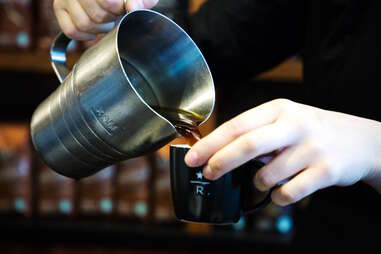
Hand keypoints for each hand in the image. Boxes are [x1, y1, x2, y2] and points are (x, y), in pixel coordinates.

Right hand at [53, 0, 158, 39]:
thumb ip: (140, 0)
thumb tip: (133, 8)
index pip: (107, 2)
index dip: (117, 9)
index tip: (122, 8)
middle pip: (96, 15)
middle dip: (109, 19)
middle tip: (113, 15)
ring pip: (83, 24)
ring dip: (98, 28)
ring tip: (105, 21)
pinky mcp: (59, 8)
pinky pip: (70, 30)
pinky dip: (84, 35)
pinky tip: (93, 30)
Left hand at [185, 99, 380, 205]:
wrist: (359, 140)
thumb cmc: (310, 131)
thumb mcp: (284, 120)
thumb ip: (255, 133)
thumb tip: (217, 153)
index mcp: (279, 110)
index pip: (237, 125)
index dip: (211, 143)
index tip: (193, 157)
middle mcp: (295, 125)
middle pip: (248, 145)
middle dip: (222, 162)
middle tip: (208, 173)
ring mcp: (312, 148)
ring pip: (268, 174)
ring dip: (258, 182)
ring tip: (263, 179)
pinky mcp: (326, 171)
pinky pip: (289, 192)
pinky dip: (277, 196)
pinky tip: (281, 189)